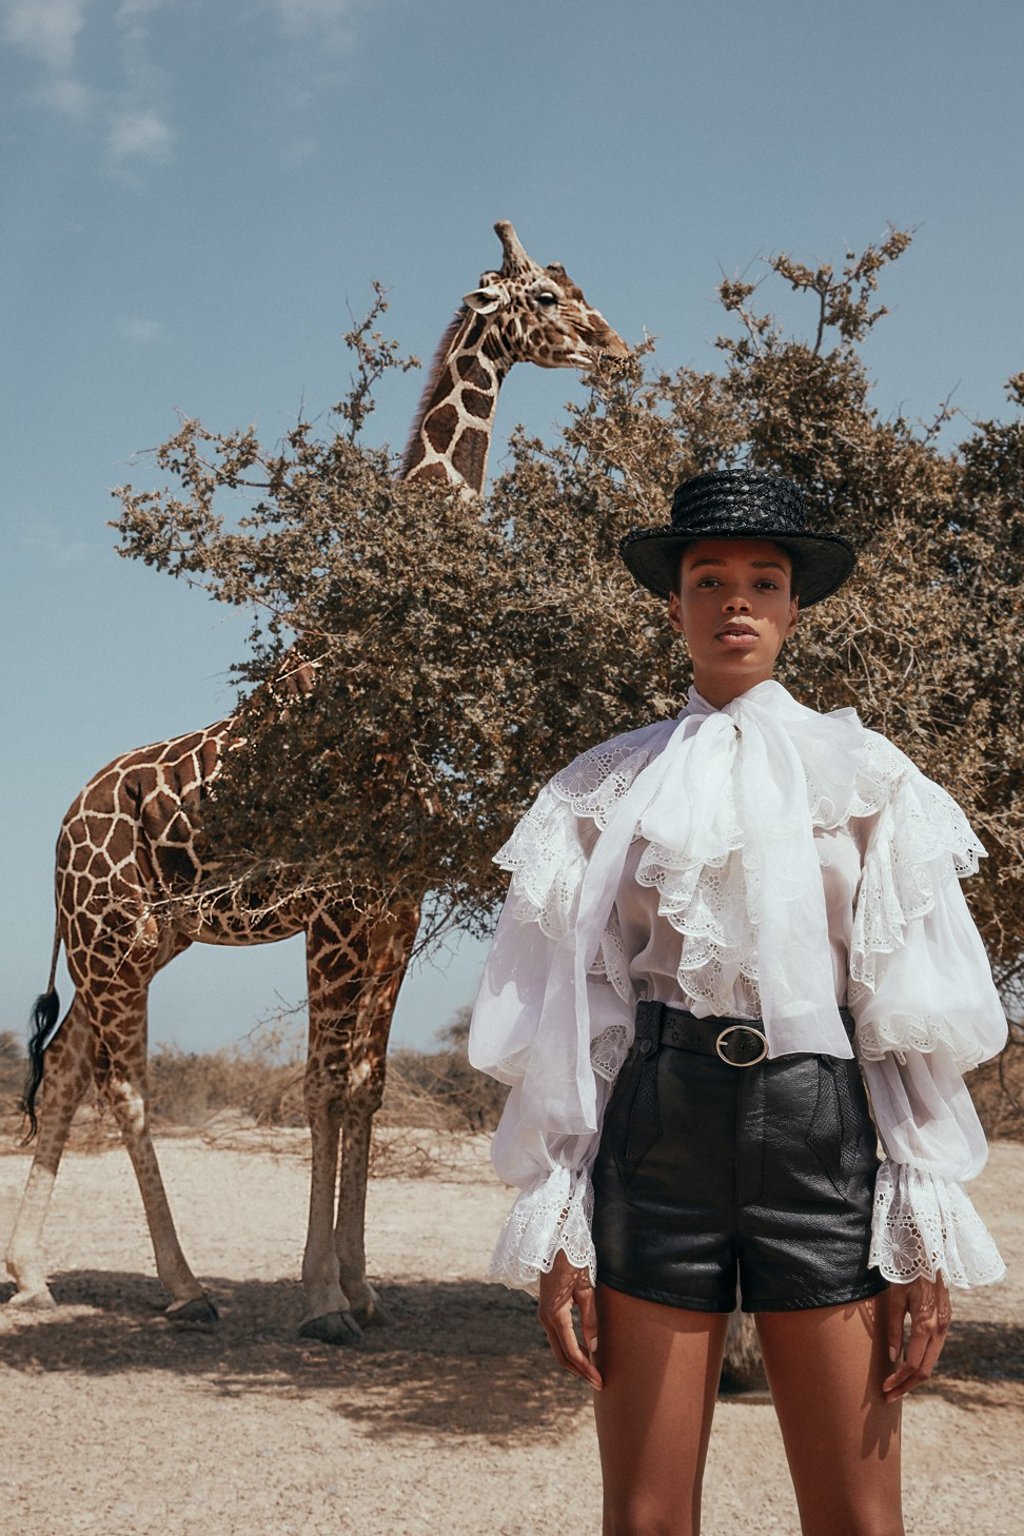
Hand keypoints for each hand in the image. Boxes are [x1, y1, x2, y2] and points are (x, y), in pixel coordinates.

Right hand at [537, 1249, 602, 1389]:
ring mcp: (545, 1314)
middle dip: (580, 1371)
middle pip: (561, 1355)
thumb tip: (594, 1348)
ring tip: (594, 1371)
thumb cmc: (573, 1260)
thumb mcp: (586, 1288)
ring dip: (575, 1361)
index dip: (586, 1369)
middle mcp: (546, 1318)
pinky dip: (570, 1348)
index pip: (571, 1351)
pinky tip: (584, 1352)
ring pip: (559, 1347)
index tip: (600, 1381)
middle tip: (599, 1383)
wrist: (555, 1240)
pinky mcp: (548, 1309)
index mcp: (555, 1314)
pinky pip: (558, 1336)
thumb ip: (590, 1318)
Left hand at [882, 1273, 951, 1400]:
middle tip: (889, 1396)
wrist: (928, 1255)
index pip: (913, 1365)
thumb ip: (894, 1330)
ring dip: (915, 1377)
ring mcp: (945, 1326)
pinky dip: (923, 1363)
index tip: (884, 1388)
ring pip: (932, 1362)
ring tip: (897, 1386)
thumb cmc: (906, 1275)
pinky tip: (909, 1367)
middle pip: (925, 1370)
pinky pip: (935, 1350)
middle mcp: (939, 1329)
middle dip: (907, 1386)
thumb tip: (893, 1359)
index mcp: (925, 1325)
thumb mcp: (894, 1300)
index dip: (898, 1381)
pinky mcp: (946, 1322)